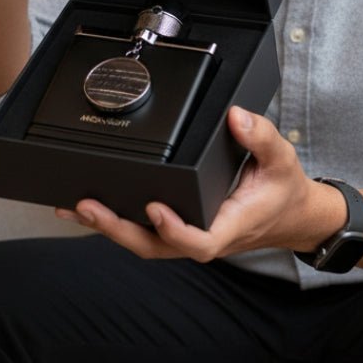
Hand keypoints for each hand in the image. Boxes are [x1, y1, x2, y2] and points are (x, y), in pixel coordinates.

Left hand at [56, 106, 339, 261]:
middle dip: (118, 228)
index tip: (154, 209)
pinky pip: (141, 230)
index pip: (199, 241)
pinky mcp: (175, 226)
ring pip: (142, 241)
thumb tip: (237, 116)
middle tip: (87, 205)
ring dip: (106, 226)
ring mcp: (186, 234)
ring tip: (72, 206)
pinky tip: (82, 207)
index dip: (174, 230)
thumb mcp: (281, 158)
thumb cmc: (282, 188)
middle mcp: (203, 234)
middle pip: (155, 245)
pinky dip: (111, 221)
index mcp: (228, 224)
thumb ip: (261, 136)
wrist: (291, 214)